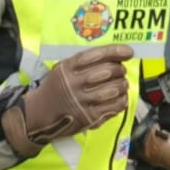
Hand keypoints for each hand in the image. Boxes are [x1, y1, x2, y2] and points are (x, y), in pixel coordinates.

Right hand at [1, 45, 132, 158]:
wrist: (40, 113)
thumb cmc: (56, 88)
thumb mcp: (63, 69)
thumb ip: (84, 62)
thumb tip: (115, 57)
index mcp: (68, 68)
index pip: (96, 55)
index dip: (116, 52)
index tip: (129, 51)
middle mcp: (75, 83)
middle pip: (108, 71)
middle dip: (120, 69)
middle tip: (120, 71)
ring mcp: (82, 102)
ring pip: (114, 89)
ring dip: (122, 85)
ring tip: (121, 84)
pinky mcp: (89, 117)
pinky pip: (114, 107)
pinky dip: (122, 100)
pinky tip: (120, 97)